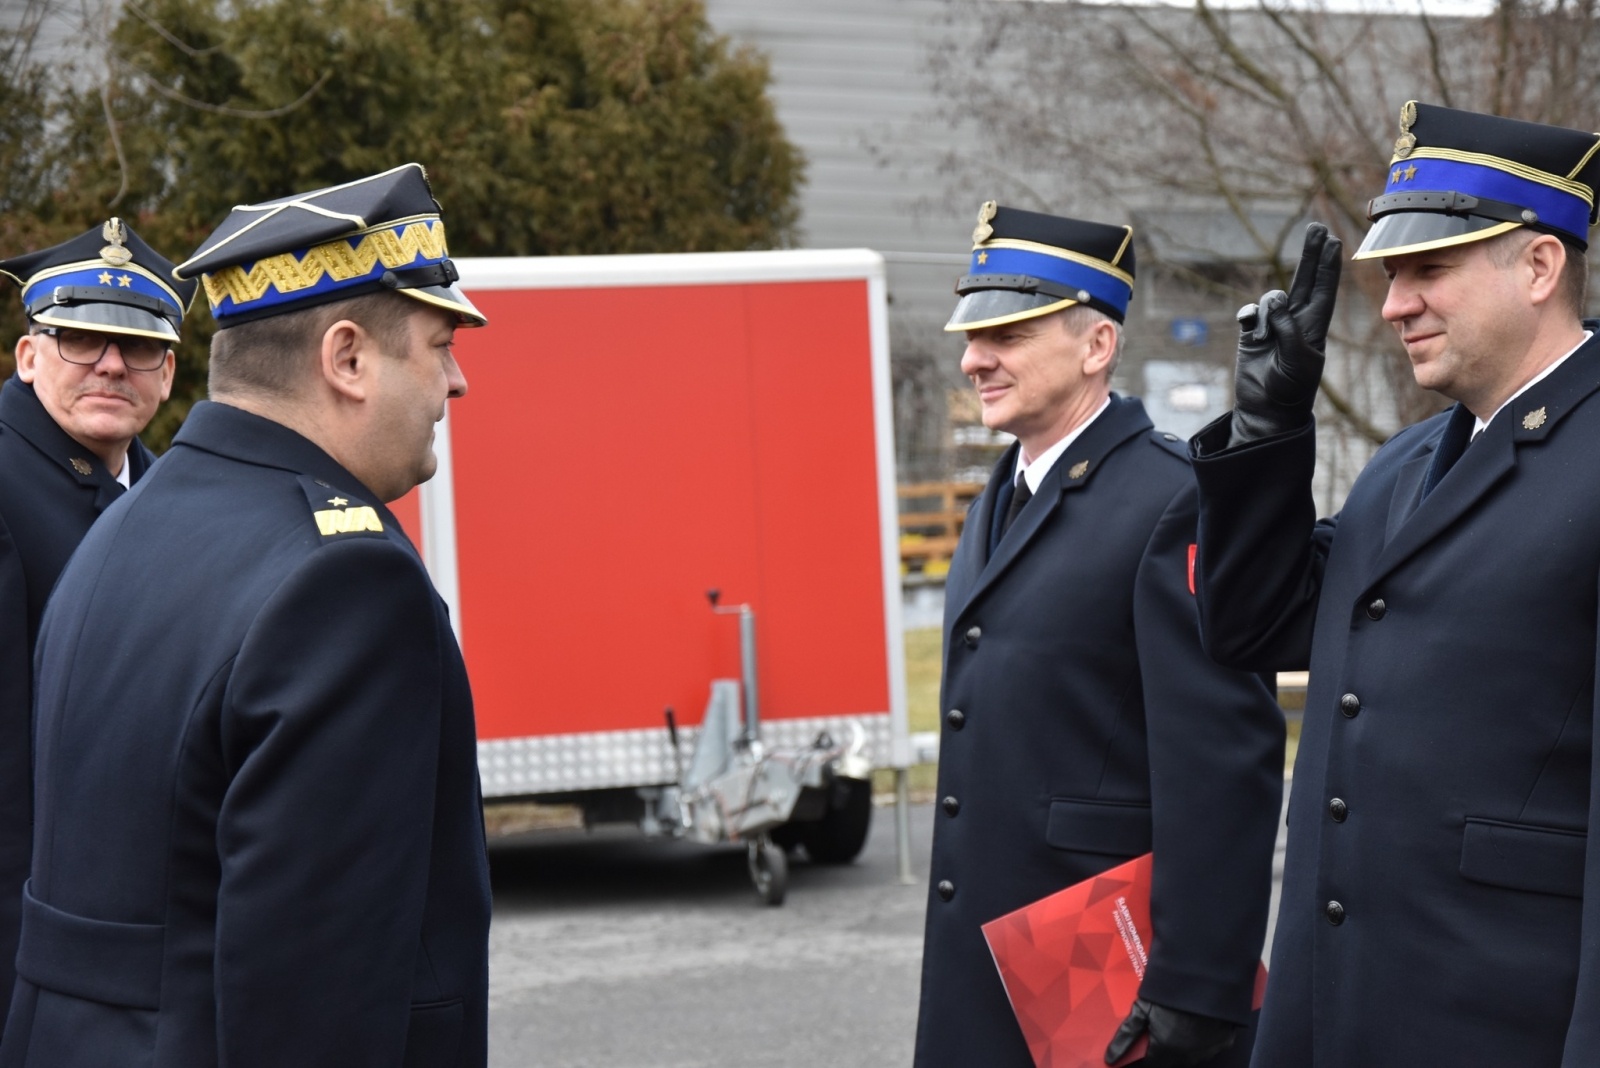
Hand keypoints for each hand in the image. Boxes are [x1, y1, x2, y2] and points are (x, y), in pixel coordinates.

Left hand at [1105, 997, 1239, 1066]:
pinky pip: (1209, 1047)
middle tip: (1158, 1034)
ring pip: (1190, 1057)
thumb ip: (1126, 1036)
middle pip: (1171, 1063)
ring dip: (1182, 1048)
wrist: (1205, 978)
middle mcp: (1187, 1058)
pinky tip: (1196, 1025)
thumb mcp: (1142, 1010)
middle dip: (1162, 1053)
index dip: (1144, 1060)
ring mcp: (1207, 1051)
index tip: (1140, 1051)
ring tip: (1177, 1027)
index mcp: (1166, 1052)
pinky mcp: (1223, 1042)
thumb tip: (1110, 1059)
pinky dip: (1201, 1041)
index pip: (1151, 1066)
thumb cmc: (1168, 994)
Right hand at [1228, 222, 1342, 445]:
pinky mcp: (1252, 334)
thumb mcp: (1296, 360)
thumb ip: (1288, 328)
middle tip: (1317, 229)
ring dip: (1268, 309)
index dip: (1328, 264)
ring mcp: (1273, 326)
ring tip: (1266, 338)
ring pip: (1271, 299)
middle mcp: (1295, 321)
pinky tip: (1251, 331)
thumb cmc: (1289, 390)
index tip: (1333, 240)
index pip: (1323, 289)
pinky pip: (1249, 313)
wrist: (1266, 411)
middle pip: (1304, 280)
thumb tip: (1276, 298)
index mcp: (1314, 327)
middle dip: (1311, 254)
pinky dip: (1249, 317)